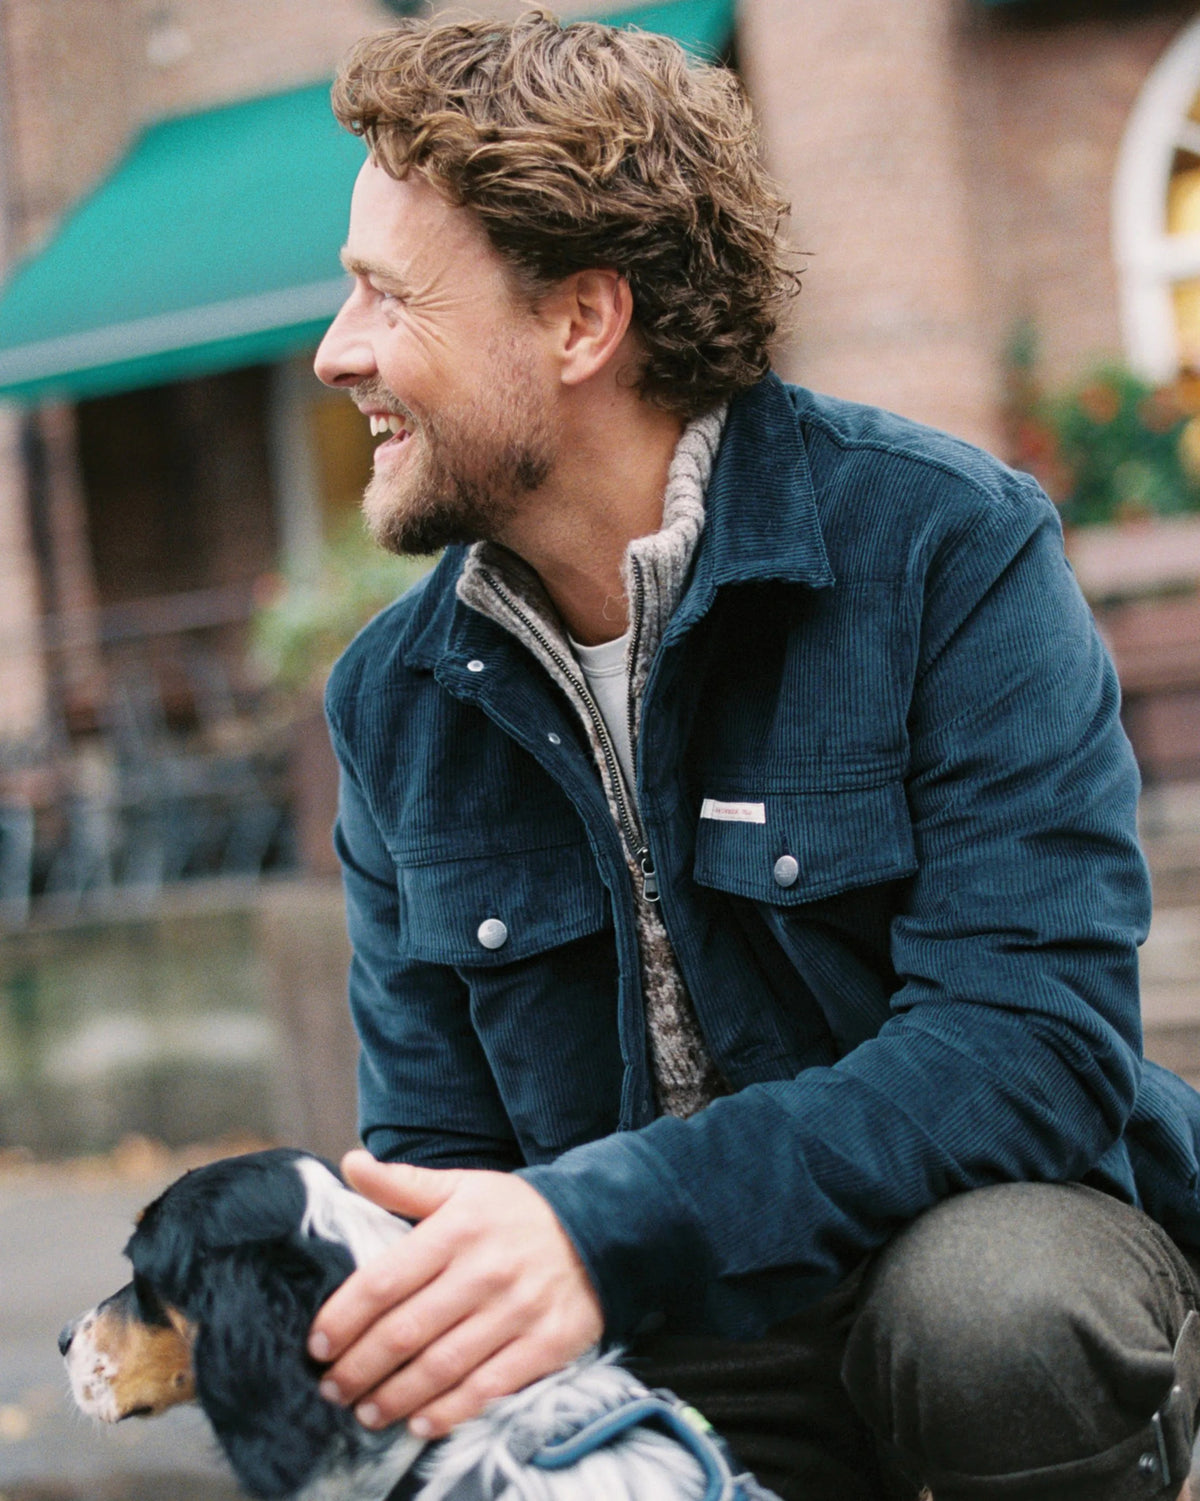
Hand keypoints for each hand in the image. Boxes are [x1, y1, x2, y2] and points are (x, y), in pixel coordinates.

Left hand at [307, 1151, 603, 1437]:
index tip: (317, 1344)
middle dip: (360, 1367)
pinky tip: (420, 1422)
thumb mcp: (463, 1186)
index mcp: (457, 1229)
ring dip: (395, 1396)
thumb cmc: (518, 1211)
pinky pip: (488, 1387)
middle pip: (406, 1330)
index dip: (344, 1316)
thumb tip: (349, 1163)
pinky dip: (450, 1410)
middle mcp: (483, 1271)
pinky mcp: (544, 1344)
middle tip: (331, 1389)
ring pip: (441, 1365)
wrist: (602, 1227)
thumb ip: (403, 1183)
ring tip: (366, 1412)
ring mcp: (516, 1311)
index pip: (384, 1279)